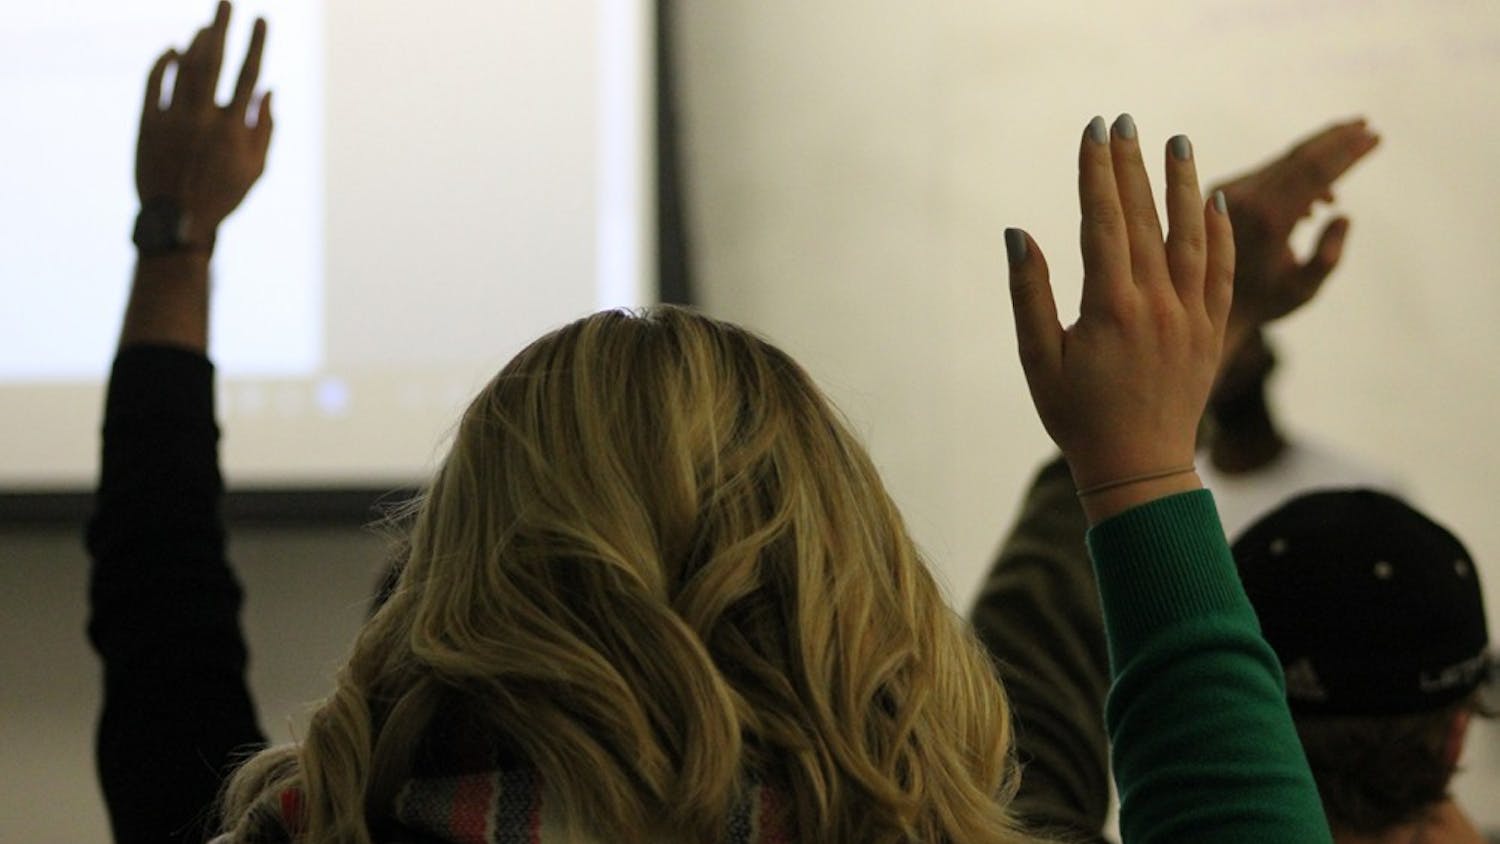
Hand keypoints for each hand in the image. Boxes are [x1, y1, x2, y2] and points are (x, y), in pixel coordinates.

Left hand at [136, 1, 271, 248]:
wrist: (177, 222)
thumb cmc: (223, 197)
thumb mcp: (255, 169)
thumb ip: (264, 128)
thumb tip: (268, 90)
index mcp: (234, 129)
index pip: (249, 75)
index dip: (256, 44)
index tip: (261, 19)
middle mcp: (204, 118)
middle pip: (215, 61)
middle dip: (222, 28)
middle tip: (226, 2)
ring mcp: (173, 119)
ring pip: (186, 68)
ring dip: (197, 42)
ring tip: (207, 25)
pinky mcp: (148, 124)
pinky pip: (155, 83)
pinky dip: (164, 64)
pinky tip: (173, 51)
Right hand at [1006, 115, 1234, 520]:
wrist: (1139, 470)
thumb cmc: (1077, 418)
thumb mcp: (1039, 360)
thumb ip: (1029, 294)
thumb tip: (1019, 234)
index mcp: (1111, 307)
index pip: (1103, 221)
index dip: (1097, 171)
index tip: (1093, 131)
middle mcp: (1157, 303)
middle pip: (1144, 217)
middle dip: (1132, 164)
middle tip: (1125, 120)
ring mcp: (1191, 315)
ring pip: (1191, 234)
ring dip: (1184, 185)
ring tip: (1179, 143)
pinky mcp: (1212, 331)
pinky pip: (1222, 270)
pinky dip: (1221, 233)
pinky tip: (1217, 202)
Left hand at [1212, 119, 1378, 354]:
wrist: (1203, 305)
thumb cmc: (1261, 302)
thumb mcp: (1302, 291)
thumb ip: (1328, 256)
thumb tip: (1342, 215)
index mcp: (1269, 221)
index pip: (1315, 172)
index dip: (1347, 151)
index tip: (1375, 135)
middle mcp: (1244, 200)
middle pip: (1297, 156)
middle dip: (1335, 138)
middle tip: (1365, 123)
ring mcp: (1227, 193)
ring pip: (1280, 162)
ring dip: (1317, 154)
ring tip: (1351, 149)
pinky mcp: (1218, 190)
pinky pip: (1265, 173)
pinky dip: (1295, 174)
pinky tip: (1318, 195)